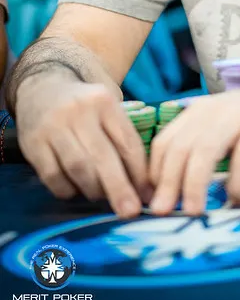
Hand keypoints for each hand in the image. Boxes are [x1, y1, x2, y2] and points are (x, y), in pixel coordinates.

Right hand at [15, 74, 149, 217]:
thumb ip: (124, 138)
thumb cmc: (86, 106)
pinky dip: (68, 189)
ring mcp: (53, 127)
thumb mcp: (108, 109)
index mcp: (104, 101)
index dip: (139, 172)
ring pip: (78, 168)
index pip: (126, 141)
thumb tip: (143, 185)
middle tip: (130, 211)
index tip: (147, 194)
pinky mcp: (33, 143)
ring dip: (94, 189)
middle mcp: (79, 111)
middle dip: (119, 188)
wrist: (43, 88)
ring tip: (101, 195)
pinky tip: (76, 189)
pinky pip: (53, 176)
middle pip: (102, 157)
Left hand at [149, 72, 239, 215]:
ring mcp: (238, 117)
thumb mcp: (222, 127)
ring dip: (195, 185)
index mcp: (198, 112)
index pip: (164, 142)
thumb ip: (201, 148)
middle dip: (167, 184)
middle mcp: (213, 111)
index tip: (153, 202)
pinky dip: (236, 182)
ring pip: (205, 152)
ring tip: (193, 212)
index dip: (154, 174)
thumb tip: (174, 191)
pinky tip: (237, 200)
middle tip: (162, 213)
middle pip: (179, 148)